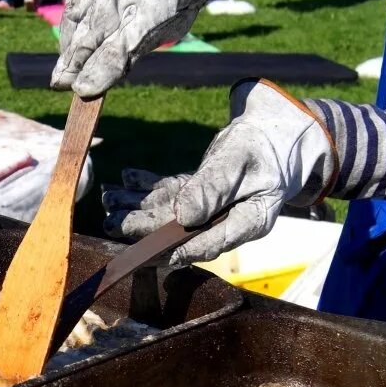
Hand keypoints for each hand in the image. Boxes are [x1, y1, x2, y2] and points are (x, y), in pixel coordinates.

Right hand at [51, 0, 219, 96]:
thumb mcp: (175, 17)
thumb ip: (142, 43)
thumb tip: (109, 70)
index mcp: (148, 13)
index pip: (114, 56)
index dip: (96, 77)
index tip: (81, 90)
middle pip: (85, 43)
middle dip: (71, 67)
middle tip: (61, 82)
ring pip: (73, 19)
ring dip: (71, 41)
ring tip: (70, 57)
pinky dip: (78, 5)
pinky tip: (87, 11)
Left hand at [103, 81, 337, 264]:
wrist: (276, 132)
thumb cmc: (265, 145)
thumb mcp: (242, 162)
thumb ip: (215, 187)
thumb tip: (183, 216)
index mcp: (249, 221)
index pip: (212, 242)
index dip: (182, 249)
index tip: (155, 254)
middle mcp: (227, 221)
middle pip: (182, 230)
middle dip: (145, 228)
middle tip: (114, 225)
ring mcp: (211, 209)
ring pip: (169, 212)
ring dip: (137, 207)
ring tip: (108, 202)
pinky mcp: (200, 193)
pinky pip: (170, 193)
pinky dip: (146, 187)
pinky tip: (124, 180)